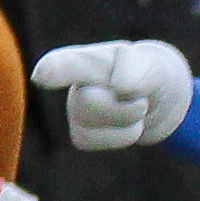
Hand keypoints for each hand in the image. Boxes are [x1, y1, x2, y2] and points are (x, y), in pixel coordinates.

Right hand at [34, 39, 194, 152]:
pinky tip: (125, 123)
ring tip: (132, 107)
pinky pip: (103, 141)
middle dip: (125, 107)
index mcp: (90, 59)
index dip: (55, 70)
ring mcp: (75, 110)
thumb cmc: (150, 74)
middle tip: (141, 100)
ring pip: (99, 126)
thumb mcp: (154, 66)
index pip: (69, 64)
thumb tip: (120, 86)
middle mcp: (75, 82)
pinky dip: (125, 135)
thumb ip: (139, 71)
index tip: (42, 75)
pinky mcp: (82, 135)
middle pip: (90, 104)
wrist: (156, 99)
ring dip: (129, 120)